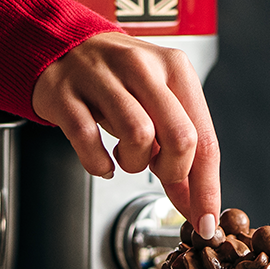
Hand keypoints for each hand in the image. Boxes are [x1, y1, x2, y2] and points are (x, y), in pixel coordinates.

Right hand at [32, 32, 220, 231]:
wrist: (62, 47)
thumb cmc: (117, 79)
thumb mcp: (156, 102)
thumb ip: (177, 149)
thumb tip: (195, 202)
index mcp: (175, 69)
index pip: (205, 138)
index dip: (207, 188)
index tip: (206, 221)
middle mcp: (142, 68)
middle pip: (181, 137)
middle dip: (174, 173)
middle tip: (160, 173)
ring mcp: (102, 78)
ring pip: (138, 135)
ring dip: (135, 163)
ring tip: (126, 157)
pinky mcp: (65, 93)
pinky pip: (88, 139)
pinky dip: (98, 163)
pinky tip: (102, 162)